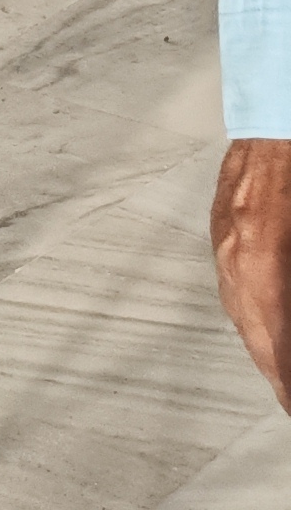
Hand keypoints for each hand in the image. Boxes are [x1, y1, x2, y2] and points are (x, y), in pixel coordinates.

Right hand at [211, 139, 290, 407]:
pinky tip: (264, 323)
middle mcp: (239, 257)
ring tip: (281, 375)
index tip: (290, 404)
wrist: (281, 105)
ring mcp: (226, 239)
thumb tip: (284, 324)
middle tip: (288, 399)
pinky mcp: (224, 222)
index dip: (285, 383)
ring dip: (265, 346)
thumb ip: (288, 286)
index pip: (277, 347)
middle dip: (279, 374)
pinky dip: (251, 312)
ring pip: (242, 311)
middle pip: (258, 337)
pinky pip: (234, 282)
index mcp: (266, 263)